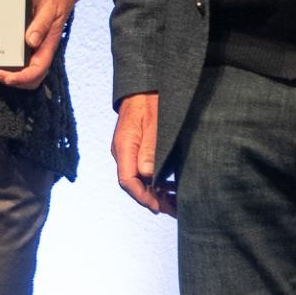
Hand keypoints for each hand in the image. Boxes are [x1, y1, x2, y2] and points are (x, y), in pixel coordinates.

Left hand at [0, 0, 75, 90]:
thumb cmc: (54, 3)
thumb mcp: (49, 10)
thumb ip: (41, 25)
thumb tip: (31, 41)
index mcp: (47, 48)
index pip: (37, 71)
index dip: (21, 78)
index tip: (7, 77)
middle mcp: (38, 54)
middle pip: (27, 80)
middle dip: (9, 80)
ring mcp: (30, 52)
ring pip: (18, 73)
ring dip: (1, 76)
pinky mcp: (22, 47)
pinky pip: (12, 61)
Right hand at [112, 92, 173, 216]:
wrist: (143, 84)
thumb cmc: (150, 100)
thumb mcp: (155, 123)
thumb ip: (150, 148)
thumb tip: (147, 175)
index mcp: (123, 146)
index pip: (127, 180)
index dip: (142, 197)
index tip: (158, 207)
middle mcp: (121, 150)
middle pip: (132, 183)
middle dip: (151, 199)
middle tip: (172, 210)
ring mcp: (126, 149)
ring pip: (138, 178)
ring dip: (155, 191)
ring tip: (174, 202)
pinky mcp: (134, 147)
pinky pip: (141, 169)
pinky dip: (154, 180)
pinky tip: (169, 186)